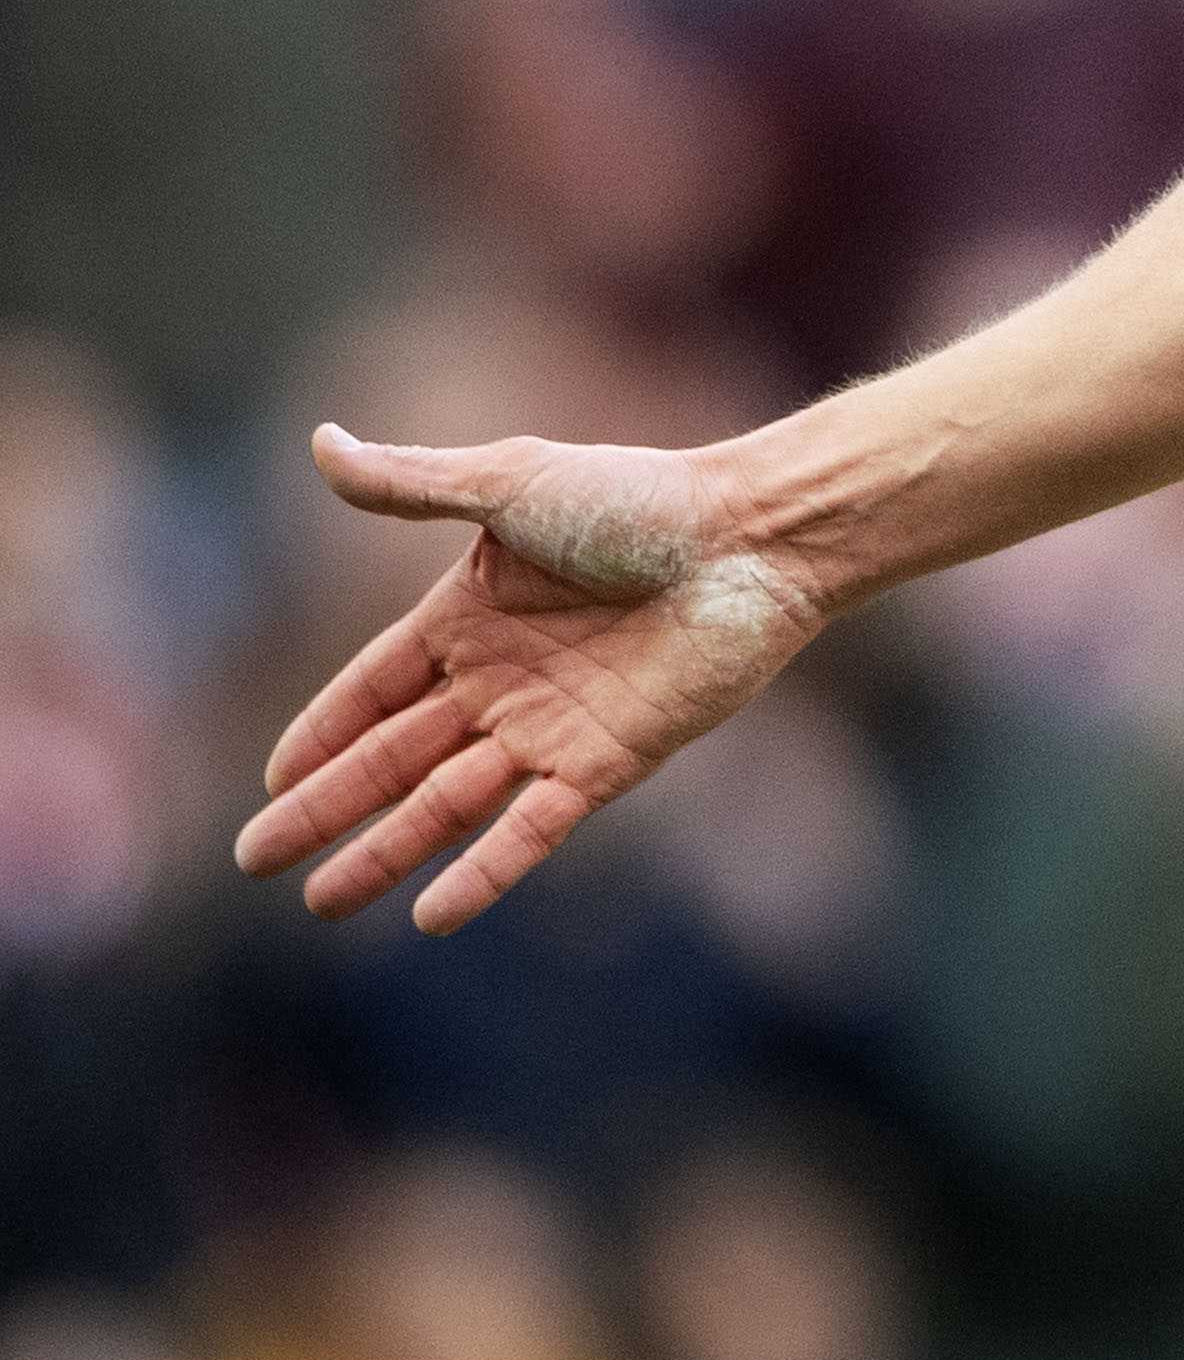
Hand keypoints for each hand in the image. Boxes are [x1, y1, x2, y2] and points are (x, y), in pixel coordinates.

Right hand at [234, 427, 831, 932]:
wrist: (752, 538)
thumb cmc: (640, 498)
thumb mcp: (511, 483)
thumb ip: (414, 484)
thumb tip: (320, 443)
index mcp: (470, 617)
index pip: (372, 690)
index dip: (320, 735)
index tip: (269, 782)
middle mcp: (503, 680)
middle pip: (392, 758)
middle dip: (325, 808)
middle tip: (254, 859)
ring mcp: (553, 726)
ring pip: (447, 803)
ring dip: (386, 852)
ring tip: (321, 902)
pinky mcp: (608, 762)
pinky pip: (533, 828)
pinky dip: (485, 871)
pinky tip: (430, 916)